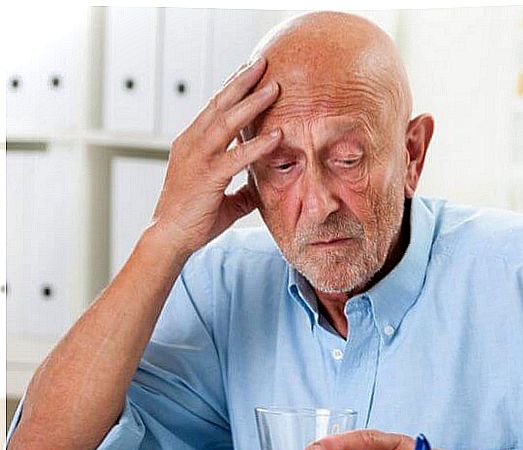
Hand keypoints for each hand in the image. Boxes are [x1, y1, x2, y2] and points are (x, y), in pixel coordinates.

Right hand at [150, 56, 282, 255]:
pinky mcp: (207, 176)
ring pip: (226, 122)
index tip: (250, 71)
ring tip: (274, 87)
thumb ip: (244, 188)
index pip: (214, 108)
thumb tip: (262, 186)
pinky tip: (278, 134)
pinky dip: (258, 144)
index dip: (232, 88)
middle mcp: (191, 144)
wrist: (169, 238)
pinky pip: (236, 156)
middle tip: (262, 62)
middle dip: (242, 82)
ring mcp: (197, 158)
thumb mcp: (225, 199)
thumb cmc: (194, 219)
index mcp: (192, 144)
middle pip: (220, 104)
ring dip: (252, 103)